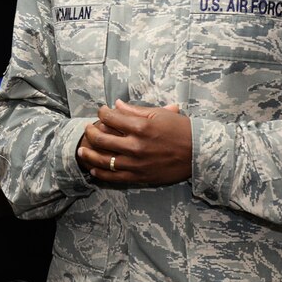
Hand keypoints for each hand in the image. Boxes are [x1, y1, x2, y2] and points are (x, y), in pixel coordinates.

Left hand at [77, 100, 191, 185]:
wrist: (199, 153)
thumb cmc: (181, 130)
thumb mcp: (160, 114)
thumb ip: (135, 110)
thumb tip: (117, 104)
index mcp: (142, 127)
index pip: (111, 118)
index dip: (102, 112)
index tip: (101, 110)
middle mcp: (136, 146)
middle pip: (102, 139)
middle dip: (90, 132)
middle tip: (87, 128)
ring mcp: (137, 164)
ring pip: (104, 160)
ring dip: (89, 154)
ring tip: (81, 150)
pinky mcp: (140, 177)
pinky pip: (114, 177)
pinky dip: (101, 173)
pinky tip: (94, 169)